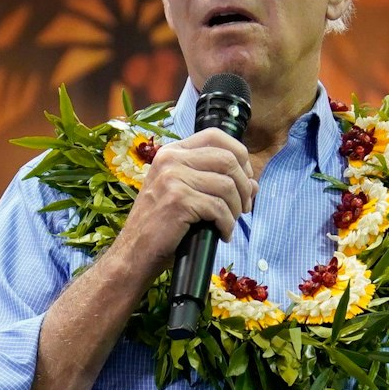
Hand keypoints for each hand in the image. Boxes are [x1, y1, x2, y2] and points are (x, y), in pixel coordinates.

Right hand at [113, 130, 255, 280]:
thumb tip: (254, 183)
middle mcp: (171, 159)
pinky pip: (219, 208)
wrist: (134, 253)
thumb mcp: (186, 195)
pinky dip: (227, 224)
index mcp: (172, 152)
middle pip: (228, 159)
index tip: (245, 178)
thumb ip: (215, 183)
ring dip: (236, 208)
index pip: (215, 136)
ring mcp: (173, 178)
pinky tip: (222, 234)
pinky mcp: (178, 200)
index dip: (239, 155)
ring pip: (227, 185)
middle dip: (244, 185)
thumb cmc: (161, 226)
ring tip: (230, 223)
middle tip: (244, 207)